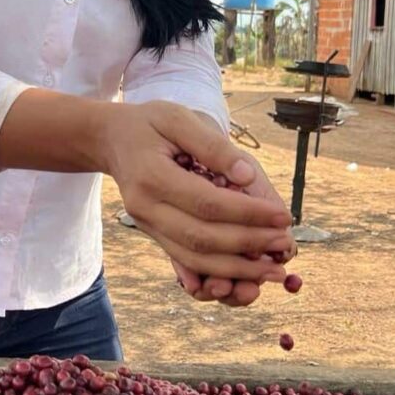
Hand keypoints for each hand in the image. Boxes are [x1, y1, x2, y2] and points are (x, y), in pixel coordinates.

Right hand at [100, 100, 293, 289]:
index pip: (206, 203)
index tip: (282, 215)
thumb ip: (212, 145)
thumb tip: (248, 178)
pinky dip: (217, 272)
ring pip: (194, 258)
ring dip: (237, 269)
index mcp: (151, 177)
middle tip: (284, 245)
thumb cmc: (149, 123)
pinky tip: (245, 276)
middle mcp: (145, 208)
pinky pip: (186, 261)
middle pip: (202, 238)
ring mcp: (147, 226)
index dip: (247, 213)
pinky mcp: (154, 234)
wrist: (111, 140)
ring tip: (273, 271)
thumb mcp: (178, 118)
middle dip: (248, 245)